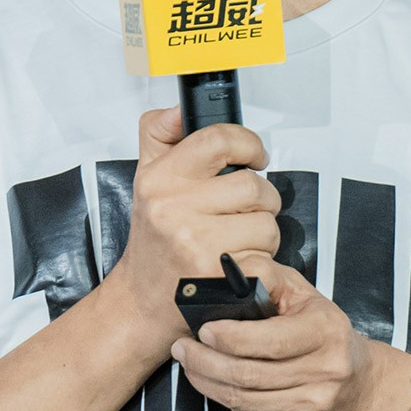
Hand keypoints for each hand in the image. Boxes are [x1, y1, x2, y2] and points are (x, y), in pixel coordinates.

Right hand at [103, 106, 281, 354]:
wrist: (143, 302)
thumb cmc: (154, 241)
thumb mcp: (145, 179)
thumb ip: (159, 134)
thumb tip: (180, 108)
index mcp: (160, 179)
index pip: (219, 139)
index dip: (249, 144)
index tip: (255, 157)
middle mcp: (174, 209)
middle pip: (254, 186)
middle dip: (260, 202)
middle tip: (243, 214)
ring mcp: (196, 244)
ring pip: (267, 225)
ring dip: (263, 236)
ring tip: (237, 243)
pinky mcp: (217, 277)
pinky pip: (267, 260)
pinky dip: (263, 266)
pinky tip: (240, 267)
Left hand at [167, 254, 393, 410]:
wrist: (358, 387)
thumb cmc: (321, 331)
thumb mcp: (303, 295)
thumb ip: (267, 279)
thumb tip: (226, 272)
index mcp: (325, 332)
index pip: (270, 341)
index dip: (230, 337)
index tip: (203, 329)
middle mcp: (324, 373)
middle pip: (248, 375)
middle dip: (204, 362)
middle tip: (181, 348)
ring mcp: (311, 406)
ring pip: (242, 401)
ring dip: (206, 383)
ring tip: (190, 364)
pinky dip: (227, 402)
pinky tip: (218, 385)